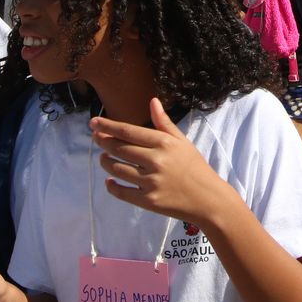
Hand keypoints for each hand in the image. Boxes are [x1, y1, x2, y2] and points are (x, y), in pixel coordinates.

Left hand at [90, 99, 235, 224]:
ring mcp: (151, 182)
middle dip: (103, 141)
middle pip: (119, 148)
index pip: (129, 132)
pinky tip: (109, 180)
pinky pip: (121, 192)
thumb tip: (152, 101)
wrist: (208, 199)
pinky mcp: (148, 201)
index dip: (108, 126)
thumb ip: (164, 123)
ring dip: (105, 162)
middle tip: (96, 138)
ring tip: (104, 157)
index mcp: (164, 143)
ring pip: (117, 169)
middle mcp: (156, 161)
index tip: (93, 123)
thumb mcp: (182, 141)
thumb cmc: (195, 167)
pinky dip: (111, 186)